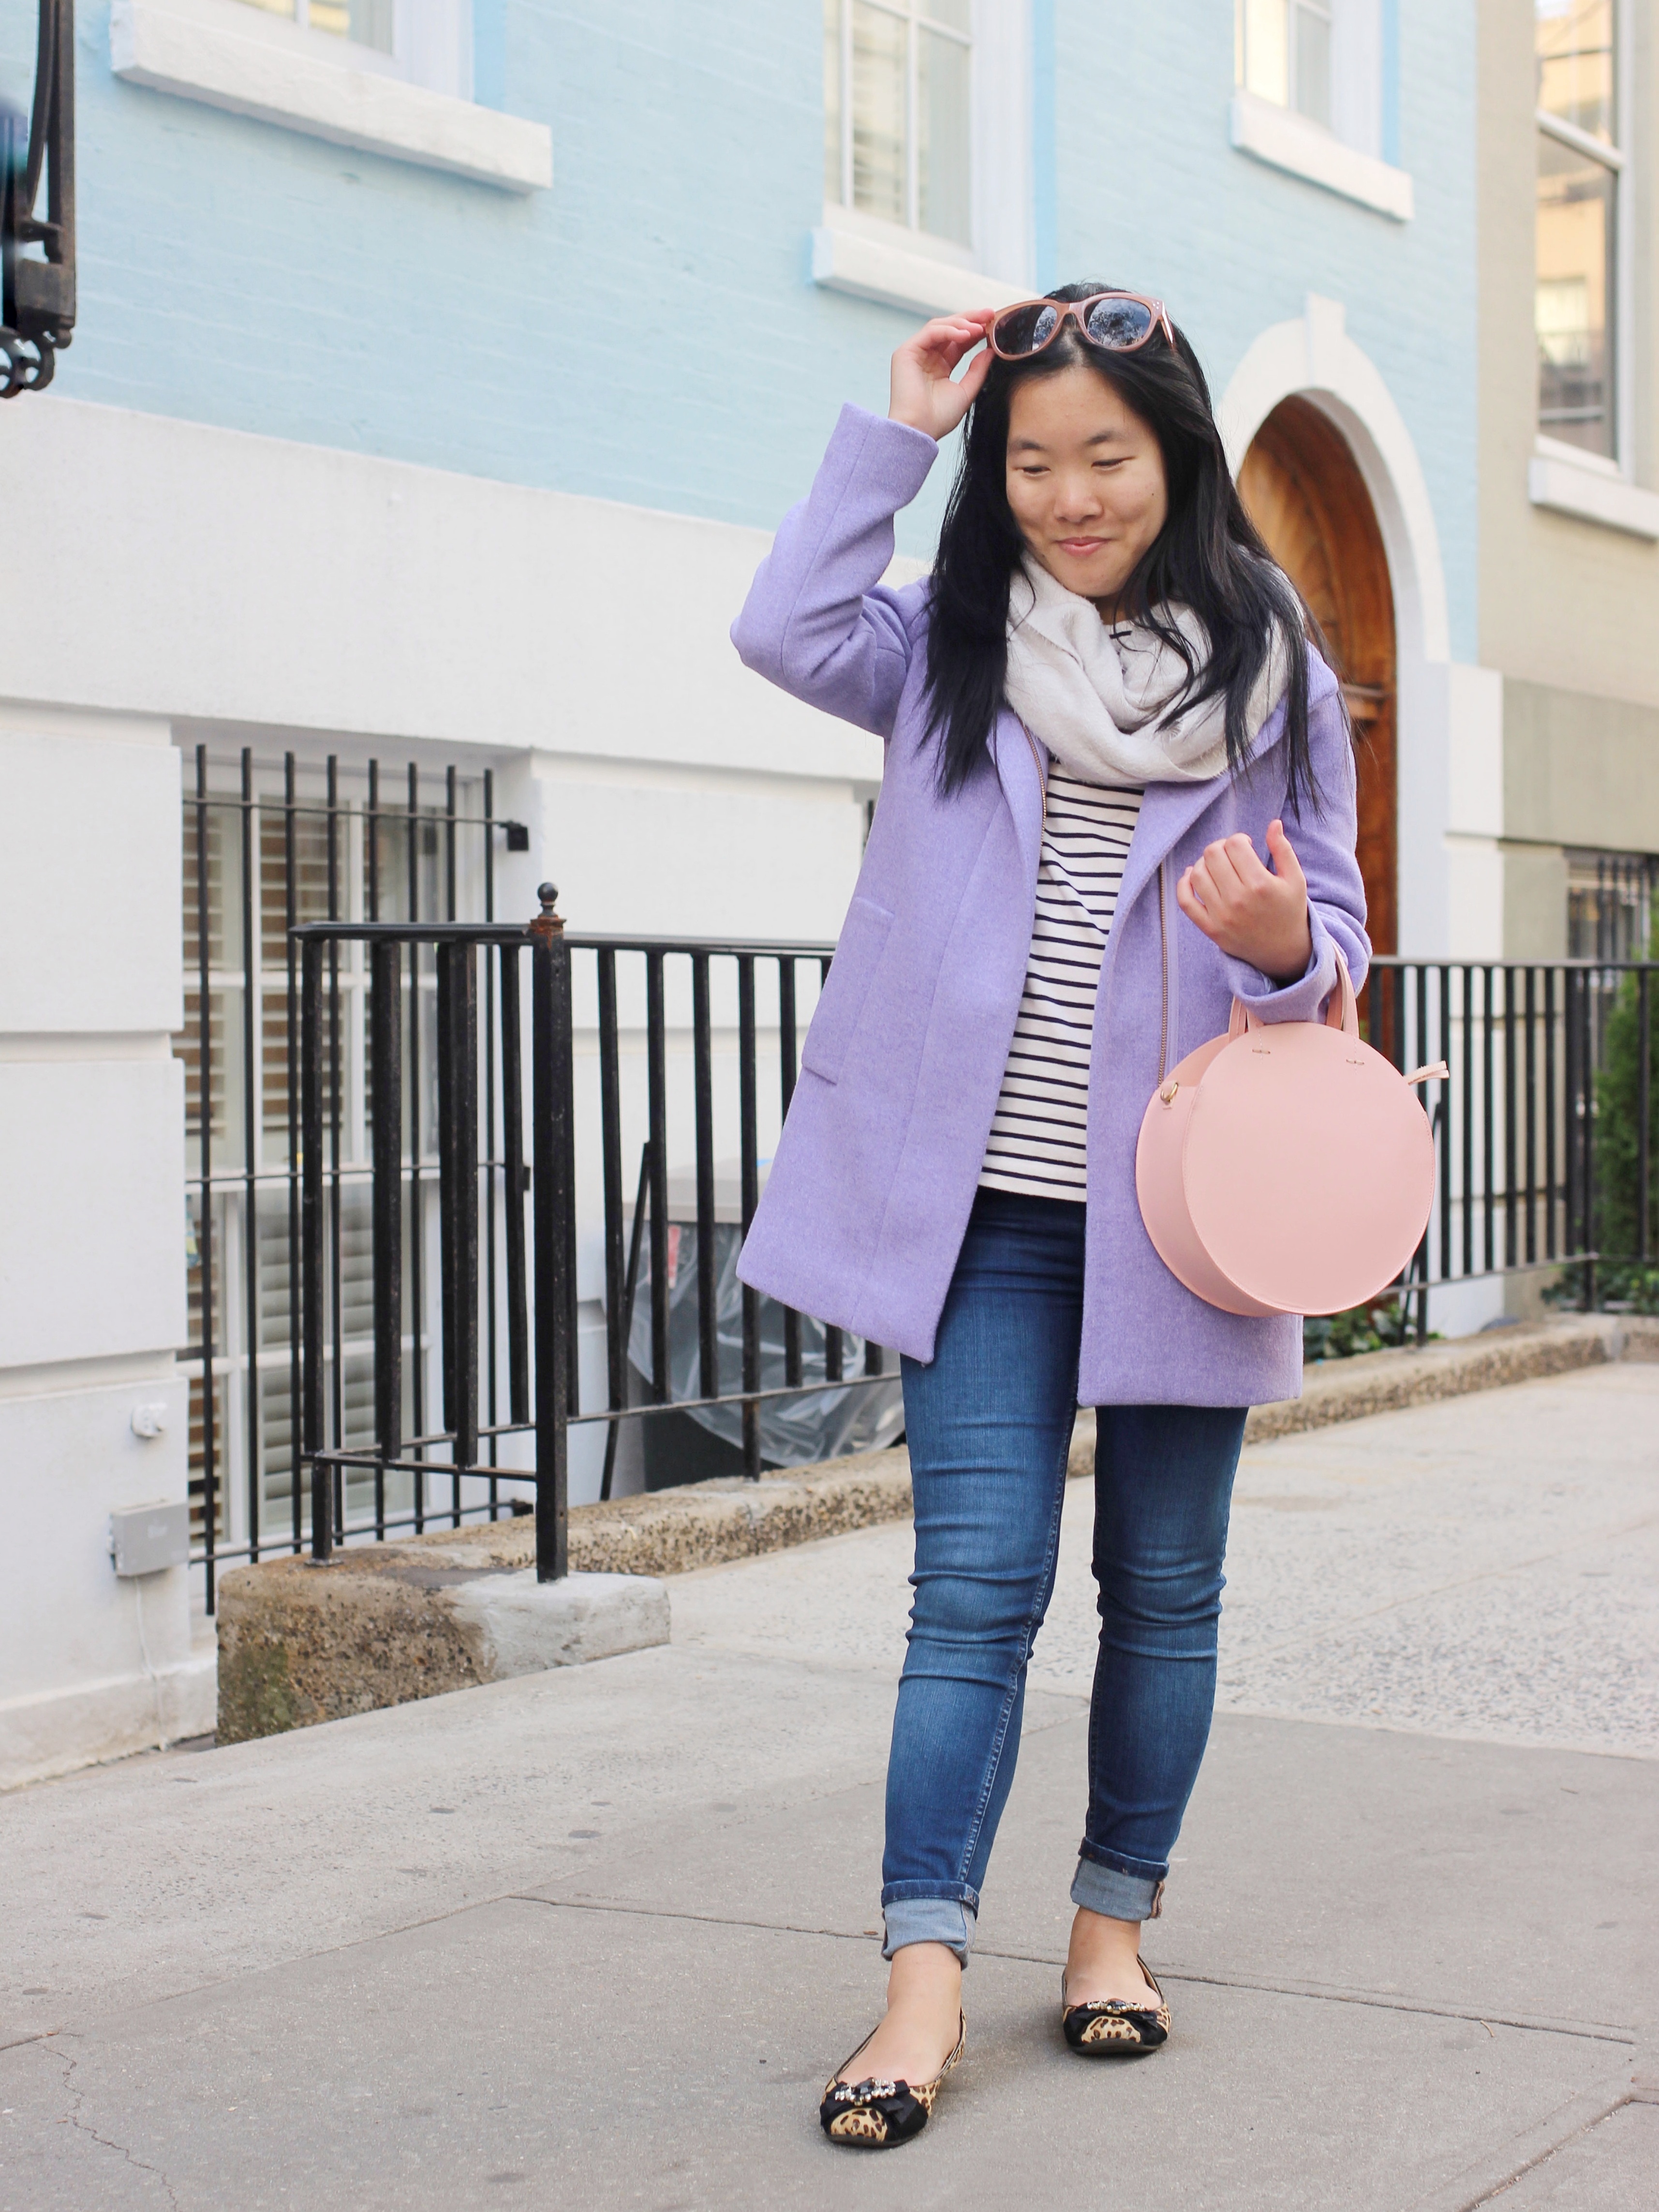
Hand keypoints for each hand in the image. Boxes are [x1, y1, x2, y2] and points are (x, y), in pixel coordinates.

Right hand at [889, 310, 996, 439]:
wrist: (919, 431)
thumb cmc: (938, 418)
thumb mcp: (966, 391)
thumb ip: (978, 370)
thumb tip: (991, 350)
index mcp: (940, 366)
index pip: (959, 341)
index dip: (975, 331)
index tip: (994, 324)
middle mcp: (927, 356)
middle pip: (950, 329)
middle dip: (971, 319)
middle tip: (990, 314)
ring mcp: (915, 353)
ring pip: (940, 326)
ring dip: (962, 323)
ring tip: (980, 326)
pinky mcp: (906, 352)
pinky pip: (931, 332)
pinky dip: (949, 330)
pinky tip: (966, 334)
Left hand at [1176, 820, 1311, 983]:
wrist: (1284, 951)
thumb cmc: (1290, 911)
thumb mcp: (1295, 879)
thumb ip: (1283, 849)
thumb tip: (1273, 823)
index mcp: (1260, 884)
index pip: (1235, 845)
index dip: (1239, 839)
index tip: (1246, 846)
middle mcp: (1238, 900)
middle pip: (1213, 855)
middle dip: (1220, 847)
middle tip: (1230, 854)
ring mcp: (1221, 916)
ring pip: (1197, 874)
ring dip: (1204, 862)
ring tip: (1217, 865)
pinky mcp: (1210, 929)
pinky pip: (1185, 902)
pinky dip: (1184, 885)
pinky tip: (1192, 875)